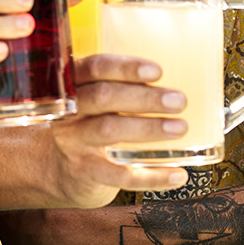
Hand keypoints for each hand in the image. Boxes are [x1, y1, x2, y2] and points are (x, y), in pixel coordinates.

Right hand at [38, 53, 189, 203]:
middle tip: (179, 101)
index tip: (158, 71)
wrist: (64, 169)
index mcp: (75, 85)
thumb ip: (125, 89)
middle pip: (102, 97)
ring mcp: (73, 142)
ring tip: (180, 128)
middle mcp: (69, 111)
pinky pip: (118, 175)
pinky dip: (151, 176)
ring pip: (108, 130)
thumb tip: (179, 88)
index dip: (125, 68)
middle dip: (144, 98)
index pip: (95, 67)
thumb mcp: (98, 102)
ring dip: (148, 128)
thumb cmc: (94, 125)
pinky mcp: (84, 171)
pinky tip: (177, 175)